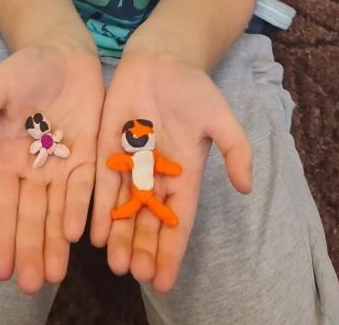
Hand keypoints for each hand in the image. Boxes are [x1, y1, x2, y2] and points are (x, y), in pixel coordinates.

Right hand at [0, 41, 103, 292]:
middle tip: (31, 286)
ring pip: (57, 211)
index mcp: (7, 157)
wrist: (64, 51)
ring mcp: (62, 164)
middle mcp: (34, 169)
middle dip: (30, 250)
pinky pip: (84, 187)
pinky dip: (79, 210)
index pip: (2, 204)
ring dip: (55, 243)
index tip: (0, 270)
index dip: (1, 236)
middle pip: (31, 217)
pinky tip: (79, 236)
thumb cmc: (26, 67)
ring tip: (54, 276)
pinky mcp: (89, 154)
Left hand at [90, 50, 252, 292]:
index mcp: (184, 175)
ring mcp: (130, 164)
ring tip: (115, 264)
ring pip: (124, 209)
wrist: (161, 58)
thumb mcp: (219, 116)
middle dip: (142, 248)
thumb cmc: (192, 88)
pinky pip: (102, 183)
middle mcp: (156, 177)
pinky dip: (99, 208)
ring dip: (119, 237)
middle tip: (135, 274)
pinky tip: (93, 232)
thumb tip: (246, 187)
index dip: (172, 250)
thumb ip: (235, 149)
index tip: (164, 280)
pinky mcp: (107, 148)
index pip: (178, 221)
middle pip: (148, 221)